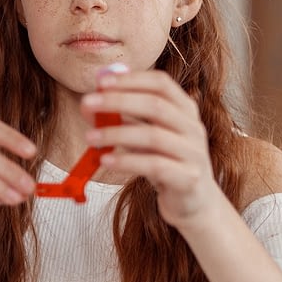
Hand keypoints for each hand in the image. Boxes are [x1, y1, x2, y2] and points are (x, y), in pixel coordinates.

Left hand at [80, 68, 219, 227]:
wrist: (194, 202)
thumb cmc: (166, 163)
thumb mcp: (146, 136)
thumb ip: (125, 118)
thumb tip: (90, 104)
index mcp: (185, 109)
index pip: (161, 83)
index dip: (131, 80)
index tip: (100, 82)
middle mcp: (193, 127)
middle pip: (155, 105)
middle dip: (118, 101)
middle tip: (87, 104)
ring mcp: (193, 153)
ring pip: (153, 136)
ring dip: (116, 134)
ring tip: (90, 137)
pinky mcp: (188, 178)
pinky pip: (155, 166)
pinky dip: (127, 161)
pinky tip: (106, 160)